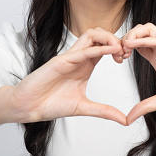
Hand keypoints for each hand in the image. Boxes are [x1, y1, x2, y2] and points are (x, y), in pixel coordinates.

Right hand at [9, 28, 126, 124]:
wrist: (28, 107)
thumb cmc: (51, 104)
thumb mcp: (84, 107)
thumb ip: (104, 111)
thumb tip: (124, 120)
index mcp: (86, 65)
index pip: (105, 46)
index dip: (119, 48)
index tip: (127, 58)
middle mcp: (79, 57)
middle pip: (100, 35)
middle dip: (116, 39)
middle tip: (126, 53)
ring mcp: (70, 57)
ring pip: (91, 35)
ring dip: (108, 38)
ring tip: (119, 50)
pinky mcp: (60, 60)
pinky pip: (82, 50)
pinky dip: (98, 48)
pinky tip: (111, 51)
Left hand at [122, 23, 155, 124]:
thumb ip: (146, 106)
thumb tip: (128, 118)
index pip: (135, 45)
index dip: (122, 49)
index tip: (116, 60)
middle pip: (137, 33)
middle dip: (123, 39)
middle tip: (117, 54)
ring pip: (147, 29)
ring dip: (132, 35)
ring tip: (124, 48)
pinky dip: (144, 39)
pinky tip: (133, 45)